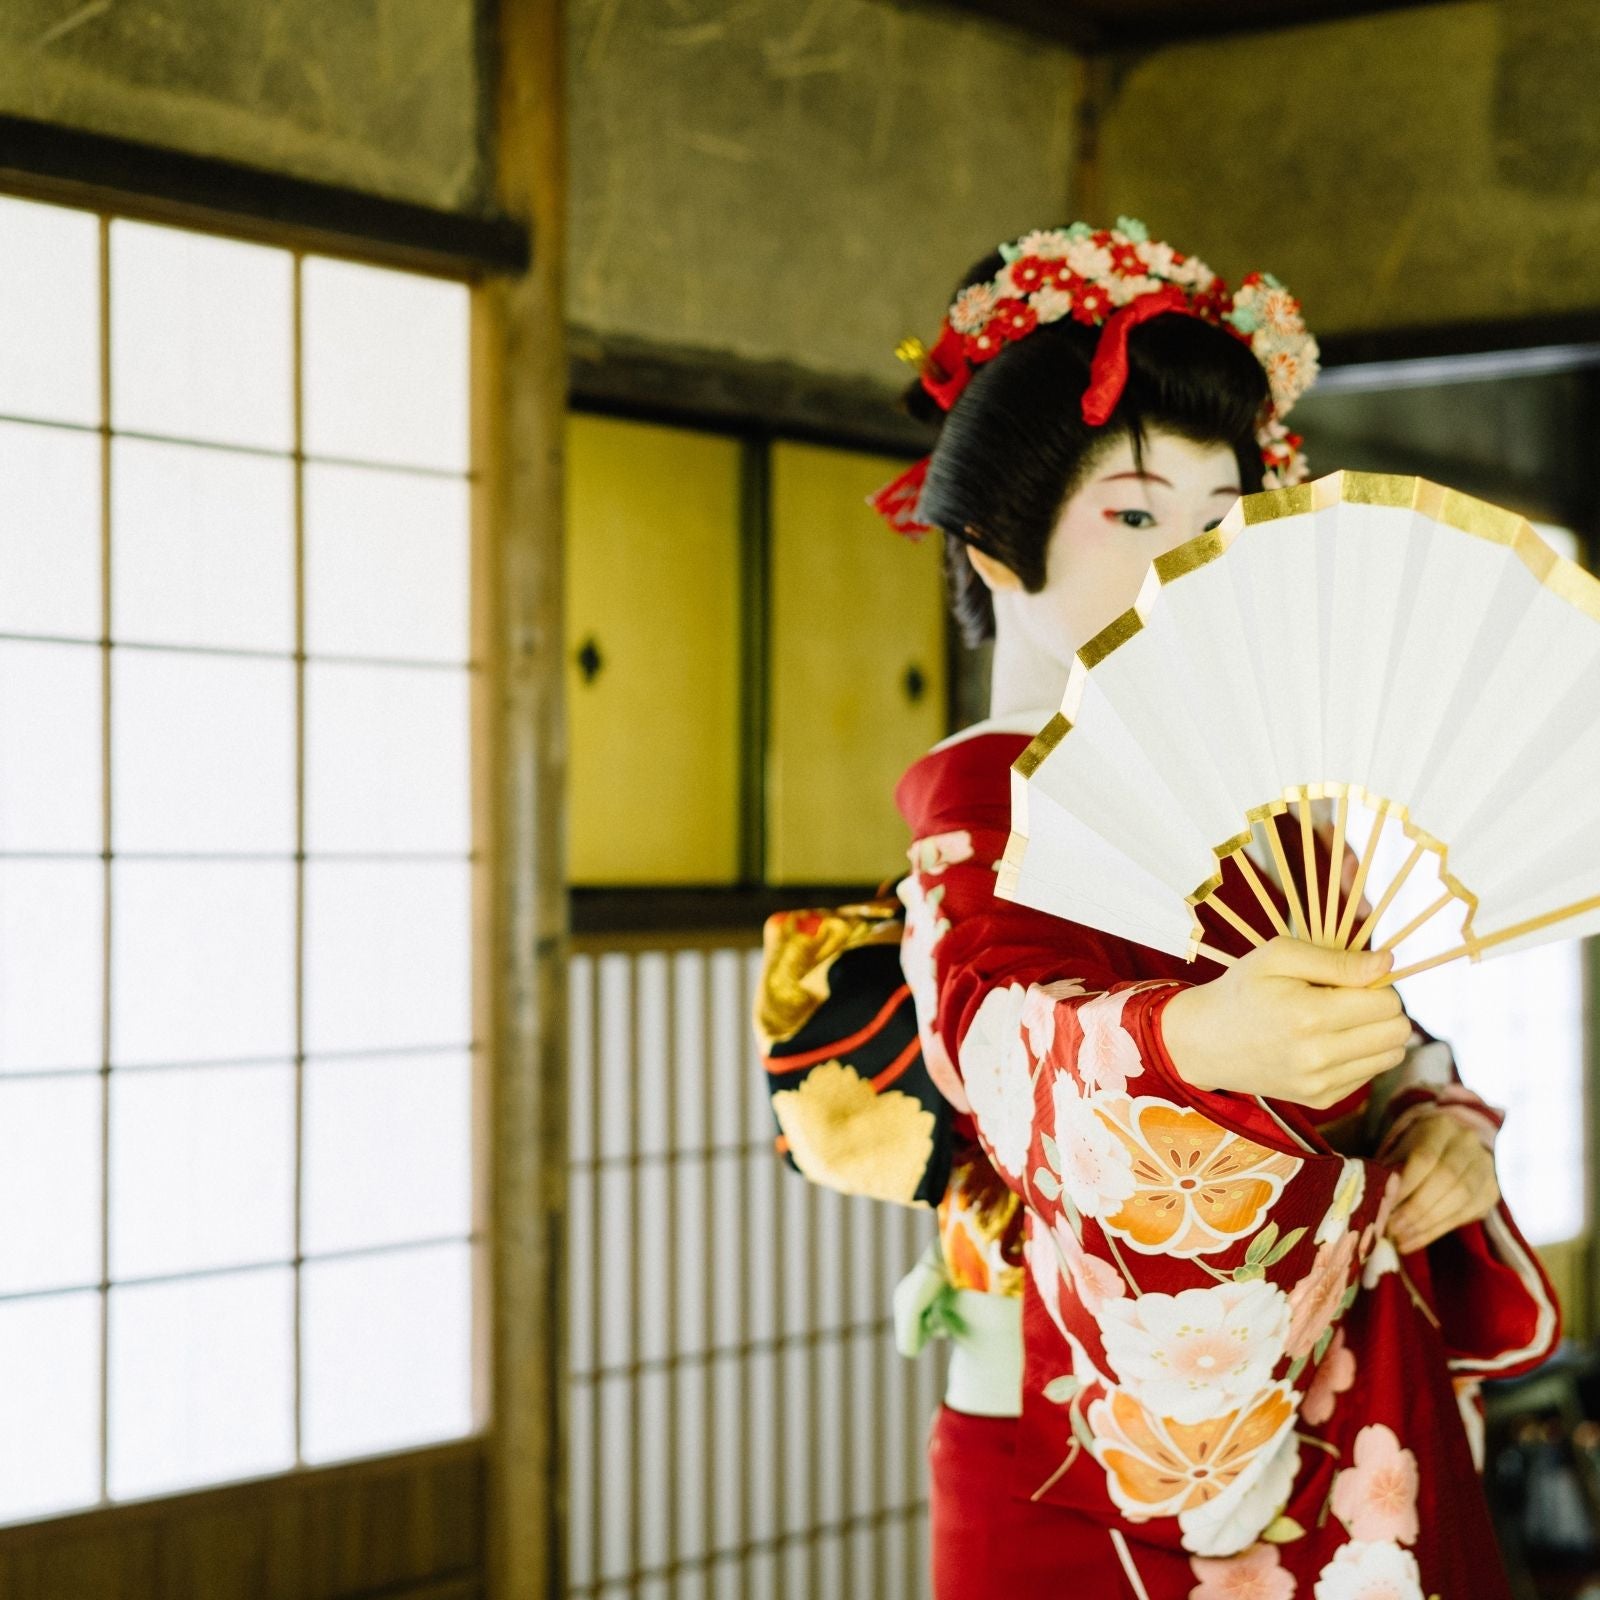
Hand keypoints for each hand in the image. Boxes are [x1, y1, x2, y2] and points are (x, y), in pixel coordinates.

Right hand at [1160, 937, 1408, 1107]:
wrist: (1204, 1042)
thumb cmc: (1242, 989)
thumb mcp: (1277, 957)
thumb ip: (1335, 959)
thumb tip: (1387, 963)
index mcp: (1309, 1015)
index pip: (1387, 1002)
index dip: (1377, 984)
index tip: (1351, 978)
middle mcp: (1318, 1056)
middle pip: (1398, 1032)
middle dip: (1384, 1008)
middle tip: (1350, 997)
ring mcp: (1320, 1084)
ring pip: (1391, 1056)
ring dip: (1377, 1033)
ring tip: (1342, 1019)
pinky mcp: (1320, 1100)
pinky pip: (1369, 1074)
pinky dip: (1360, 1055)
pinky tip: (1328, 1041)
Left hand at [1382, 1113, 1498, 1251]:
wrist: (1452, 1148)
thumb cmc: (1415, 1150)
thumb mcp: (1400, 1151)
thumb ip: (1390, 1172)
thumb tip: (1378, 1205)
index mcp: (1440, 1127)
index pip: (1425, 1157)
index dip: (1406, 1185)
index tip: (1385, 1206)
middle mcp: (1468, 1143)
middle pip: (1446, 1179)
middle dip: (1416, 1209)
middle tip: (1391, 1229)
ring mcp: (1485, 1167)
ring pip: (1460, 1199)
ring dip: (1427, 1224)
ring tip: (1400, 1239)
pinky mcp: (1491, 1191)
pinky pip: (1467, 1215)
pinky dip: (1438, 1230)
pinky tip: (1415, 1241)